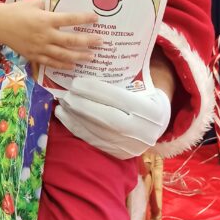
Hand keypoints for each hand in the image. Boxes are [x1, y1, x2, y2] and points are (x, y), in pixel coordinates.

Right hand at [0, 0, 99, 69]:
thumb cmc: (16, 11)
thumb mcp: (34, 3)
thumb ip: (49, 4)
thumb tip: (63, 2)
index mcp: (45, 19)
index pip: (69, 19)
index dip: (84, 19)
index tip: (96, 18)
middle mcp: (44, 35)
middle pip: (70, 40)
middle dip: (87, 41)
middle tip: (100, 42)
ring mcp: (40, 48)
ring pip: (63, 55)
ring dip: (79, 56)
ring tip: (91, 56)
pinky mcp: (34, 56)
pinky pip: (51, 63)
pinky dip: (63, 65)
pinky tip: (73, 65)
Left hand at [55, 77, 171, 159]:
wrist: (157, 124)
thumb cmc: (146, 98)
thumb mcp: (143, 86)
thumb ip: (123, 78)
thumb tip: (90, 65)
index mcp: (153, 111)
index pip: (120, 100)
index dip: (96, 91)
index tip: (77, 82)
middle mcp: (144, 132)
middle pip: (107, 118)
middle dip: (82, 105)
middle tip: (66, 94)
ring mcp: (131, 146)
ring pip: (97, 131)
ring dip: (75, 117)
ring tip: (62, 104)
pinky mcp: (119, 154)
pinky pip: (93, 141)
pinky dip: (76, 128)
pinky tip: (65, 116)